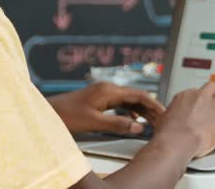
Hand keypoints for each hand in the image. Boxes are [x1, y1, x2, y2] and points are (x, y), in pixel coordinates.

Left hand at [47, 82, 164, 134]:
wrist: (48, 112)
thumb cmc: (66, 115)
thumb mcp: (94, 122)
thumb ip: (117, 124)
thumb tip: (138, 126)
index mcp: (109, 90)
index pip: (139, 95)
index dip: (154, 105)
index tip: (165, 114)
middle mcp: (108, 88)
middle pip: (136, 96)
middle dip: (151, 108)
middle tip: (163, 120)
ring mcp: (103, 93)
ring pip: (129, 100)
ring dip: (141, 111)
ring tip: (152, 121)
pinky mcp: (98, 99)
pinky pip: (120, 104)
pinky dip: (130, 112)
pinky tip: (133, 120)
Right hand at [153, 82, 214, 158]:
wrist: (176, 142)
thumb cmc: (168, 133)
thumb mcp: (164, 117)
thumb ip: (171, 111)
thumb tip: (166, 112)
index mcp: (186, 96)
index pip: (197, 92)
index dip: (200, 99)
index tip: (201, 104)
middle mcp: (202, 97)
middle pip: (213, 86)